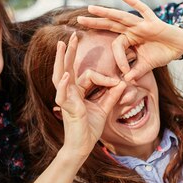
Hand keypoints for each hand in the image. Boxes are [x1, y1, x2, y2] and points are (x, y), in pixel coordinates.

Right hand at [53, 32, 125, 158]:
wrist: (82, 147)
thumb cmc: (89, 129)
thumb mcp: (104, 108)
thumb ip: (112, 95)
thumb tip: (122, 82)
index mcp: (77, 91)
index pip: (88, 75)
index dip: (105, 78)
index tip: (118, 83)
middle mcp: (69, 92)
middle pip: (67, 67)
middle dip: (69, 51)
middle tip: (72, 35)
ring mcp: (65, 99)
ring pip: (60, 75)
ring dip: (61, 59)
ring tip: (63, 45)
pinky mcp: (66, 108)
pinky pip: (64, 93)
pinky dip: (65, 84)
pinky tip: (68, 74)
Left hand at [77, 0, 182, 80]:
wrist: (179, 47)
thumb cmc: (161, 53)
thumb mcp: (146, 65)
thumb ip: (136, 71)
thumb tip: (126, 81)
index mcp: (128, 38)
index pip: (117, 46)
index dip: (120, 59)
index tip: (125, 72)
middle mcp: (132, 29)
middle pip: (110, 24)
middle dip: (95, 22)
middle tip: (78, 19)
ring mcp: (141, 24)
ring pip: (121, 17)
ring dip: (106, 13)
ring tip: (91, 8)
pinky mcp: (153, 22)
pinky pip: (142, 10)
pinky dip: (133, 2)